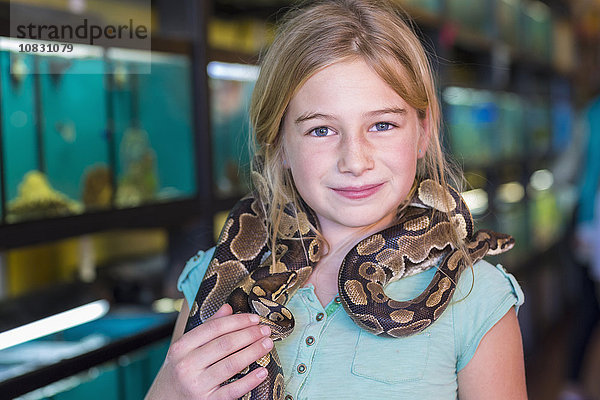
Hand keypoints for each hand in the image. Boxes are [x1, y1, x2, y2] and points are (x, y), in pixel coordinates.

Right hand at [146, 304, 272, 399]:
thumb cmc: (179, 370)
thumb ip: (208, 327)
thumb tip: (229, 308)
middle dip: (249, 335)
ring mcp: (197, 385)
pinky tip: (262, 372)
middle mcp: (186, 366)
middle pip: (224, 345)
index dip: (237, 321)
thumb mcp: (185, 348)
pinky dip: (249, 381)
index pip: (213, 328)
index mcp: (181, 347)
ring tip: (268, 344)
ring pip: (231, 365)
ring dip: (253, 352)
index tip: (254, 318)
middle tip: (266, 330)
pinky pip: (232, 391)